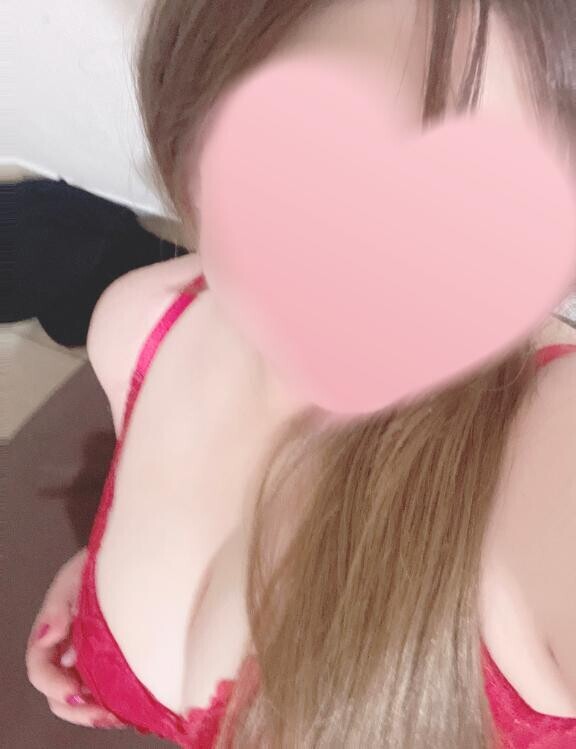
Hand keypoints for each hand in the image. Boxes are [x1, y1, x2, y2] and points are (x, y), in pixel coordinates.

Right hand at [26, 548, 123, 728]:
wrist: (137, 554)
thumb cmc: (105, 560)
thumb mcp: (78, 575)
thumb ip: (60, 605)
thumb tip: (47, 636)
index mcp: (53, 630)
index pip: (39, 666)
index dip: (52, 684)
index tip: (76, 691)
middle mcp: (67, 649)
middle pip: (57, 693)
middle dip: (76, 709)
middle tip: (102, 713)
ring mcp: (89, 658)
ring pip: (81, 700)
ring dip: (94, 713)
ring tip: (116, 716)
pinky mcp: (112, 662)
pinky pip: (107, 692)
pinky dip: (113, 704)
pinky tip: (129, 707)